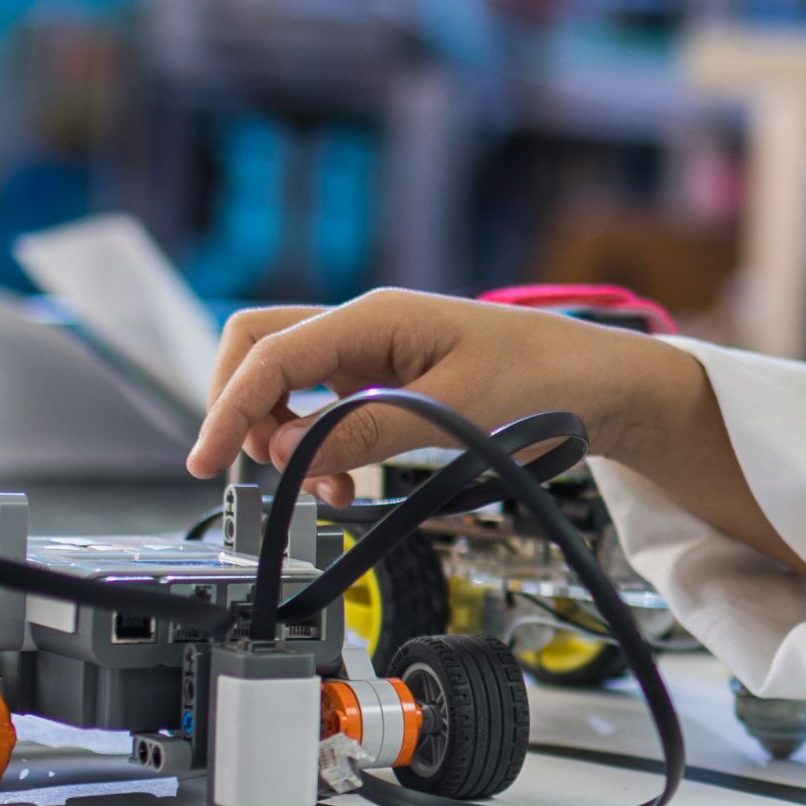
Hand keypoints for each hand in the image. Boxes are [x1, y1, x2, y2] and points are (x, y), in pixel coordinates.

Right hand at [191, 289, 708, 506]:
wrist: (598, 385)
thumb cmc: (544, 380)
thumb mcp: (457, 411)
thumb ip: (369, 430)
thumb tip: (288, 455)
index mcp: (376, 316)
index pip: (271, 353)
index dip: (229, 406)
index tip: (207, 460)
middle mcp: (363, 327)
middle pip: (259, 349)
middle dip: (241, 407)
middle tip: (250, 469)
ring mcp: (371, 352)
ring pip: (287, 383)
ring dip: (283, 437)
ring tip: (323, 489)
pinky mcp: (384, 381)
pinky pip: (323, 408)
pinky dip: (316, 446)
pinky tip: (343, 481)